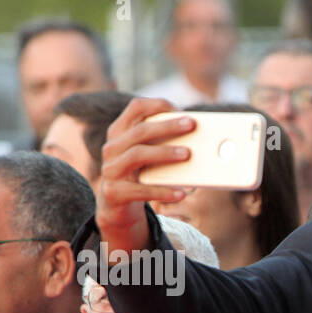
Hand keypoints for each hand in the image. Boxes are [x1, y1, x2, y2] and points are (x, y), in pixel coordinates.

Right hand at [97, 97, 194, 254]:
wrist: (117, 208)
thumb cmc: (141, 176)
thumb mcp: (149, 157)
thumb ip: (164, 144)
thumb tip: (200, 140)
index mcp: (120, 132)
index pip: (136, 108)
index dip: (157, 105)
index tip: (180, 109)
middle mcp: (112, 147)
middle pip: (140, 131)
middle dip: (168, 126)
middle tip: (191, 125)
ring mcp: (110, 170)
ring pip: (137, 155)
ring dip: (164, 153)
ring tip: (187, 155)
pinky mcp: (114, 193)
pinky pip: (140, 190)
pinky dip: (163, 191)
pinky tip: (181, 193)